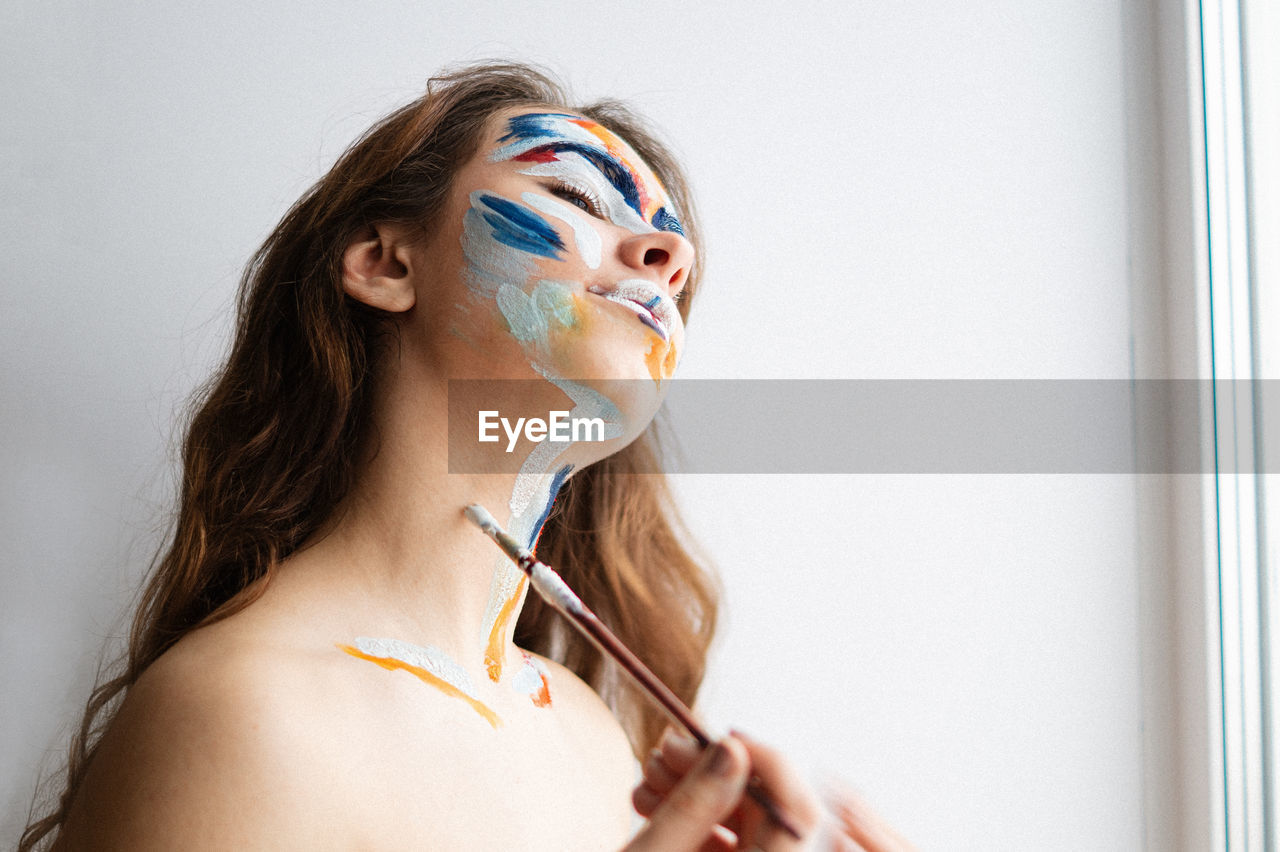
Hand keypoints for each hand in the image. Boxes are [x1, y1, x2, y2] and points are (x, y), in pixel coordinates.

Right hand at [624, 730, 914, 851]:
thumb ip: (694, 805)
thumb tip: (733, 748)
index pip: (800, 818)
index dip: (770, 764)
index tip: (725, 735)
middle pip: (774, 819)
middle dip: (721, 773)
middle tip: (667, 751)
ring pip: (748, 829)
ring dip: (701, 792)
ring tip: (647, 781)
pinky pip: (729, 850)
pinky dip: (695, 821)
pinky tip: (651, 804)